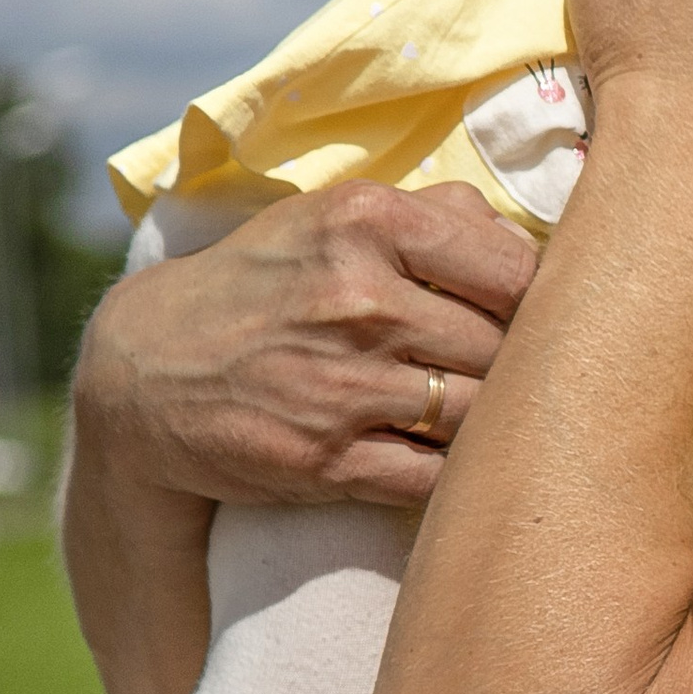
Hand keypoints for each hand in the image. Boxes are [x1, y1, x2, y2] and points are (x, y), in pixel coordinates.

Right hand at [73, 180, 535, 509]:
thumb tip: (531, 236)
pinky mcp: (326, 462)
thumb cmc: (266, 284)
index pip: (517, 268)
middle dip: (526, 367)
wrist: (144, 370)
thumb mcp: (333, 218)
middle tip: (532, 378)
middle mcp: (357, 299)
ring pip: (480, 416)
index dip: (548, 301)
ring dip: (495, 424)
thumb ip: (438, 214)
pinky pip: (435, 479)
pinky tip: (455, 464)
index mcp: (369, 223)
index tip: (547, 317)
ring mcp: (341, 386)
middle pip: (508, 347)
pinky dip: (457, 477)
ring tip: (491, 418)